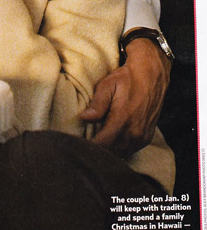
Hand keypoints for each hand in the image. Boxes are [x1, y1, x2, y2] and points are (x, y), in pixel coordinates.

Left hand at [80, 37, 171, 156]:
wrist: (151, 74)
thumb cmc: (126, 78)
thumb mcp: (107, 86)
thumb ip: (97, 105)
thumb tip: (84, 118)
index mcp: (123, 120)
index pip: (102, 145)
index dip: (88, 147)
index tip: (77, 144)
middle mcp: (135, 132)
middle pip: (111, 153)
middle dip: (96, 152)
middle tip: (83, 145)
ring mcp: (142, 136)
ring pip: (121, 154)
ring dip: (108, 152)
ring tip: (95, 144)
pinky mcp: (147, 137)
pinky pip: (130, 150)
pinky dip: (119, 150)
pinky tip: (109, 143)